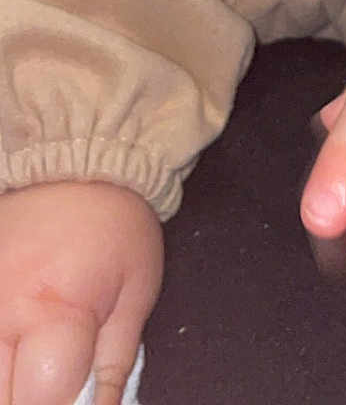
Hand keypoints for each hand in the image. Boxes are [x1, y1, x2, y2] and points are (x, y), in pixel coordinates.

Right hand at [0, 183, 161, 404]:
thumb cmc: (117, 230)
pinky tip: (14, 348)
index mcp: (54, 312)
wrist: (78, 162)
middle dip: (29, 397)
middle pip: (1, 395)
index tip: (76, 396)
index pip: (40, 401)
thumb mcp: (135, 296)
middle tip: (55, 381)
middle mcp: (0, 311)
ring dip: (9, 380)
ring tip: (34, 365)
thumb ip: (113, 368)